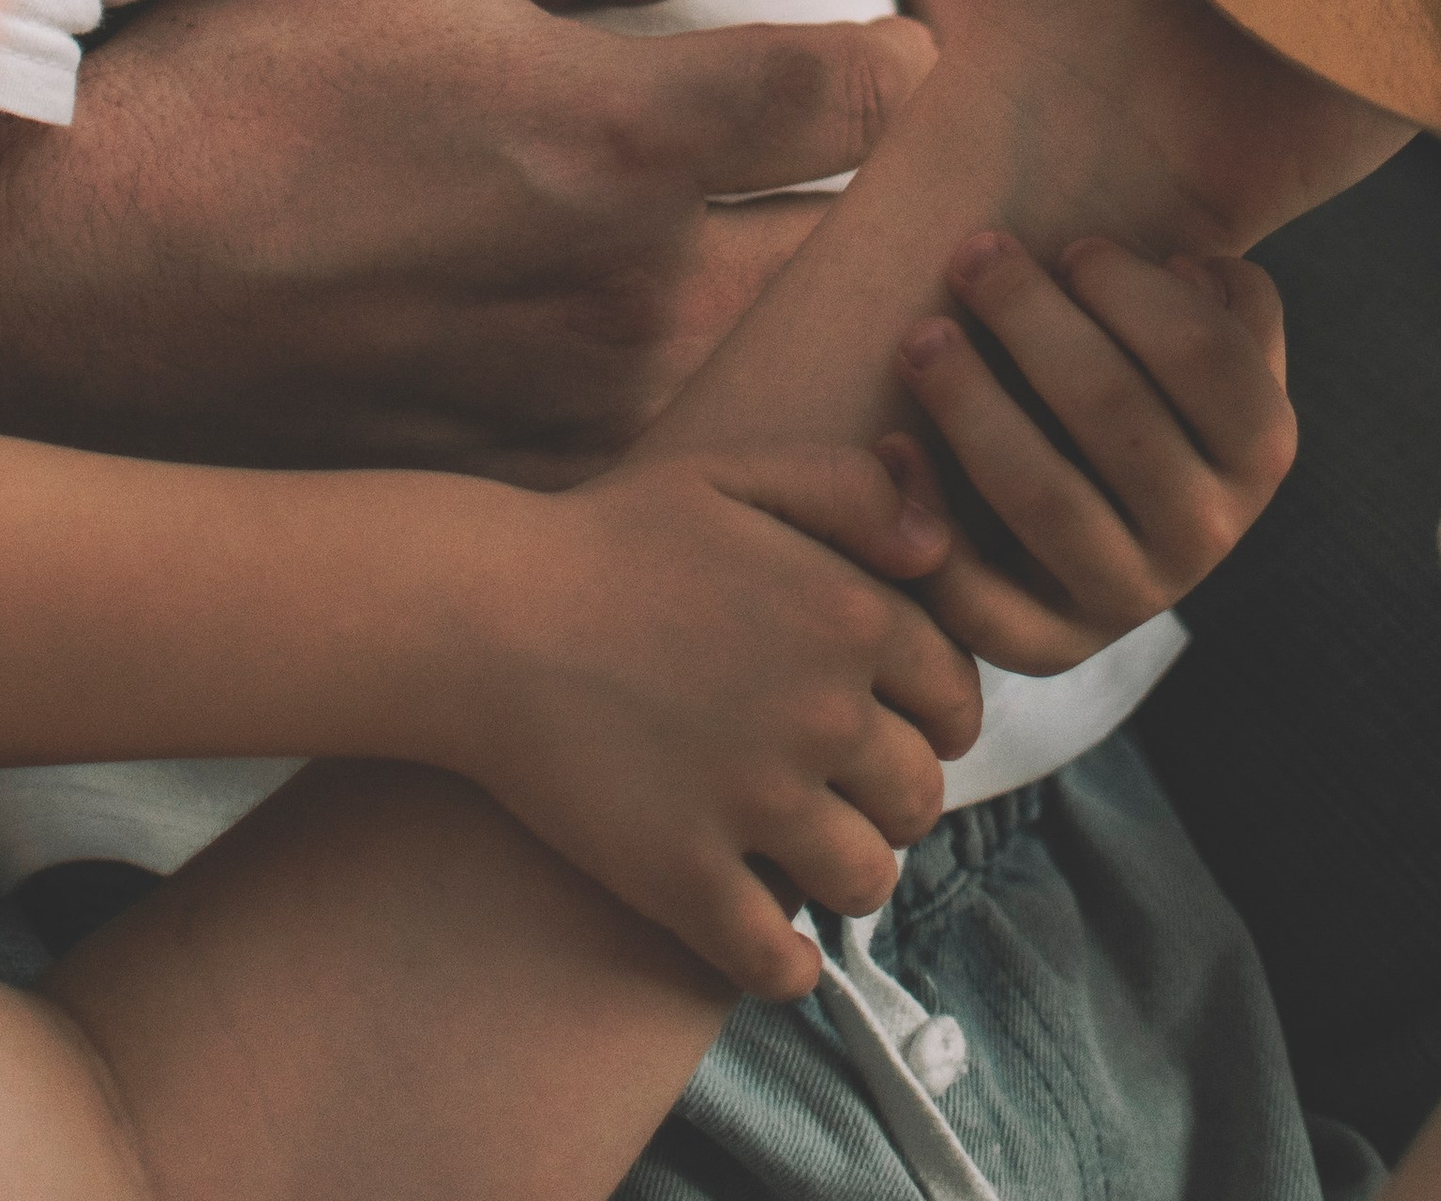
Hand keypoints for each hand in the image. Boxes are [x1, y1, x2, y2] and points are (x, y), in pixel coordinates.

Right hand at [0, 0, 931, 469]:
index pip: (874, 94)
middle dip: (877, 201)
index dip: (908, 59)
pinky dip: (697, 409)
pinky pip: (673, 445)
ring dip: (791, 309)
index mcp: (626, 132)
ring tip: (768, 255)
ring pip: (776, 360)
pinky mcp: (529, 483)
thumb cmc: (230, 87)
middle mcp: (637, 285)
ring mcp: (589, 405)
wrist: (75, 289)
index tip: (888, 43)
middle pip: (861, 248)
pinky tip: (652, 360)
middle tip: (852, 157)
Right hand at [457, 446, 981, 998]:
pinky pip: (777, 962)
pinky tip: (768, 937)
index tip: (891, 722)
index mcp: (849, 613)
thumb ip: (856, 490)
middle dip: (893, 796)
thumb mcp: (739, 474)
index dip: (932, 715)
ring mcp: (755, 802)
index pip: (956, 700)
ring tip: (805, 851)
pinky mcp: (684, 877)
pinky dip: (786, 966)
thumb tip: (936, 549)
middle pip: (920, 797)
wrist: (483, 614)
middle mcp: (821, 712)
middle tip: (843, 788)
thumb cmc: (612, 536)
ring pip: (867, 881)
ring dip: (848, 873)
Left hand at [895, 230, 1295, 669]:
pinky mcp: (1047, 645)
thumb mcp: (1204, 329)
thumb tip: (1186, 268)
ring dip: (972, 406)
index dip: (1130, 290)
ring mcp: (1127, 596)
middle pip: (1113, 412)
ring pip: (1045, 499)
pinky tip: (890, 446)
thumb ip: (1214, 291)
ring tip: (921, 336)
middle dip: (1030, 318)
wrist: (1097, 509)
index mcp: (1261, 448)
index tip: (1071, 247)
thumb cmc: (1136, 373)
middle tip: (971, 255)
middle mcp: (1205, 533)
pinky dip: (930, 520)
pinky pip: (983, 602)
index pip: (1204, 357)